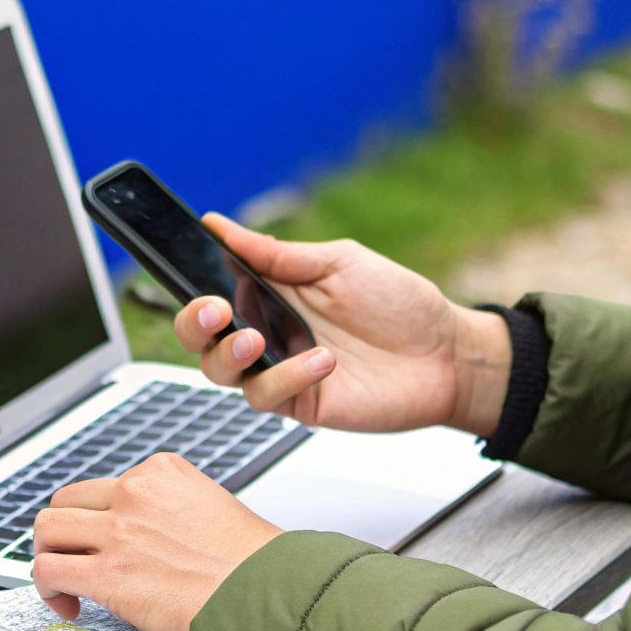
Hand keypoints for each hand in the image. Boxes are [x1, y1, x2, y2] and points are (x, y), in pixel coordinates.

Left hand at [30, 453, 280, 630]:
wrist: (268, 594)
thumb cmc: (251, 564)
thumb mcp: (210, 506)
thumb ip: (168, 508)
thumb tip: (142, 534)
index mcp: (160, 471)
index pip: (103, 487)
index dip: (98, 520)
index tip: (110, 548)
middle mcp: (135, 492)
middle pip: (65, 501)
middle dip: (64, 534)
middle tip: (76, 562)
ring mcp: (118, 531)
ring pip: (46, 529)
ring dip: (48, 556)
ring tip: (65, 583)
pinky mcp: (108, 573)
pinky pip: (48, 570)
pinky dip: (49, 590)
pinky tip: (71, 606)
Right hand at [175, 214, 509, 436]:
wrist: (448, 351)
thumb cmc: (398, 304)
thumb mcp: (338, 262)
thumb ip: (278, 253)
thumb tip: (221, 226)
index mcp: (267, 296)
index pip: (209, 293)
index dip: (189, 286)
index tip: (182, 265)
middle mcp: (266, 335)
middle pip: (200, 340)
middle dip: (192, 326)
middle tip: (211, 310)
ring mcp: (280, 372)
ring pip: (221, 374)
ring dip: (229, 355)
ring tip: (254, 339)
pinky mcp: (302, 403)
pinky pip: (271, 396)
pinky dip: (290, 376)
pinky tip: (322, 360)